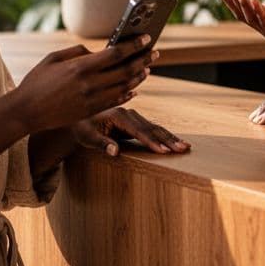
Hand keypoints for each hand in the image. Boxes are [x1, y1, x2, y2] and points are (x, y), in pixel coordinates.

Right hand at [14, 36, 157, 133]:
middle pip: (125, 70)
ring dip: (138, 77)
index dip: (134, 45)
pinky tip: (135, 87)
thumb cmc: (37, 81)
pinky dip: (128, 93)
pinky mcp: (90, 112)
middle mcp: (90, 84)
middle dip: (143, 60)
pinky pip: (115, 101)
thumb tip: (96, 51)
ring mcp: (91, 100)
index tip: (146, 38)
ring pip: (124, 87)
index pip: (116, 54)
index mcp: (80, 67)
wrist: (25, 112)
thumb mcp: (53, 58)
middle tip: (154, 52)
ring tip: (147, 68)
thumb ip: (77, 52)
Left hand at [72, 107, 191, 155]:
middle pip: (152, 128)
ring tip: (185, 147)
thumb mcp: (87, 137)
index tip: (164, 151)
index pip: (139, 131)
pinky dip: (164, 136)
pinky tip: (175, 142)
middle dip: (168, 139)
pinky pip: (152, 129)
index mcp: (119, 116)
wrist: (79, 117)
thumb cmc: (82, 128)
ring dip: (170, 137)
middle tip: (183, 149)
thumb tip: (114, 152)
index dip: (152, 142)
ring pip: (155, 127)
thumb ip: (102, 144)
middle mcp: (129, 113)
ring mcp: (133, 116)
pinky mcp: (135, 121)